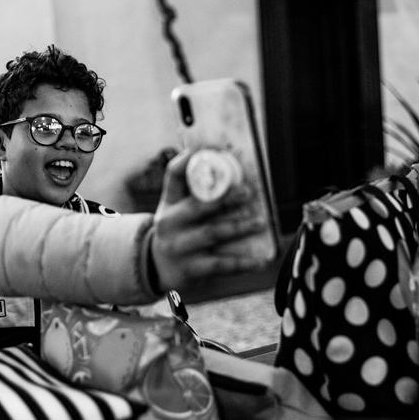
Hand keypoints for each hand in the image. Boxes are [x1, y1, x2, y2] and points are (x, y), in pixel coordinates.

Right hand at [150, 150, 268, 290]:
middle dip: (225, 198)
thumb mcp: (174, 207)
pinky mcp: (191, 269)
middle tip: (248, 192)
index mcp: (169, 204)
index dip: (189, 161)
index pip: (174, 176)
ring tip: (261, 222)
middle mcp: (170, 224)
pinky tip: (261, 261)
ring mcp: (180, 247)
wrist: (157, 268)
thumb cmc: (176, 230)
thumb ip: (189, 185)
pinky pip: (221, 265)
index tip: (213, 150)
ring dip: (239, 227)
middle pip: (198, 207)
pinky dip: (243, 263)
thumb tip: (208, 154)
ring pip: (213, 233)